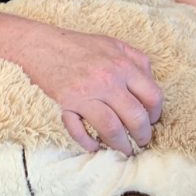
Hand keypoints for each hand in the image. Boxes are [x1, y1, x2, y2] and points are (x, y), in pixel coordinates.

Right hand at [17, 26, 163, 155]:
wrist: (39, 45)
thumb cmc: (78, 46)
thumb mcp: (113, 45)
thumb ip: (136, 60)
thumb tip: (151, 81)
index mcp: (123, 65)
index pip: (152, 96)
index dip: (156, 113)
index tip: (153, 121)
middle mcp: (107, 80)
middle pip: (135, 117)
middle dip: (143, 134)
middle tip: (143, 141)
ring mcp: (85, 94)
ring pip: (112, 128)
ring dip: (121, 145)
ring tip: (125, 150)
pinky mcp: (65, 105)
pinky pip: (79, 132)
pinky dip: (88, 143)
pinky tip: (94, 146)